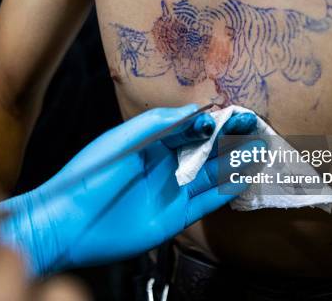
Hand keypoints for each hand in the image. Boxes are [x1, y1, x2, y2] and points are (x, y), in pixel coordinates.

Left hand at [0, 105, 260, 276]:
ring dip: (235, 163)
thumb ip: (160, 123)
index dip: (215, 120)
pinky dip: (226, 192)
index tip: (237, 112)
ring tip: (259, 150)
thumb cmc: (94, 172)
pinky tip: (243, 179)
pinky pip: (206, 202)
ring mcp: (171, 191)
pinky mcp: (175, 216)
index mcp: (152, 144)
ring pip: (211, 174)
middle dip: (231, 138)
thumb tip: (196, 111)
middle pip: (206, 149)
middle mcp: (165, 165)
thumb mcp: (125, 139)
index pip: (191, 128)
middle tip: (256, 128)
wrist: (72, 220)